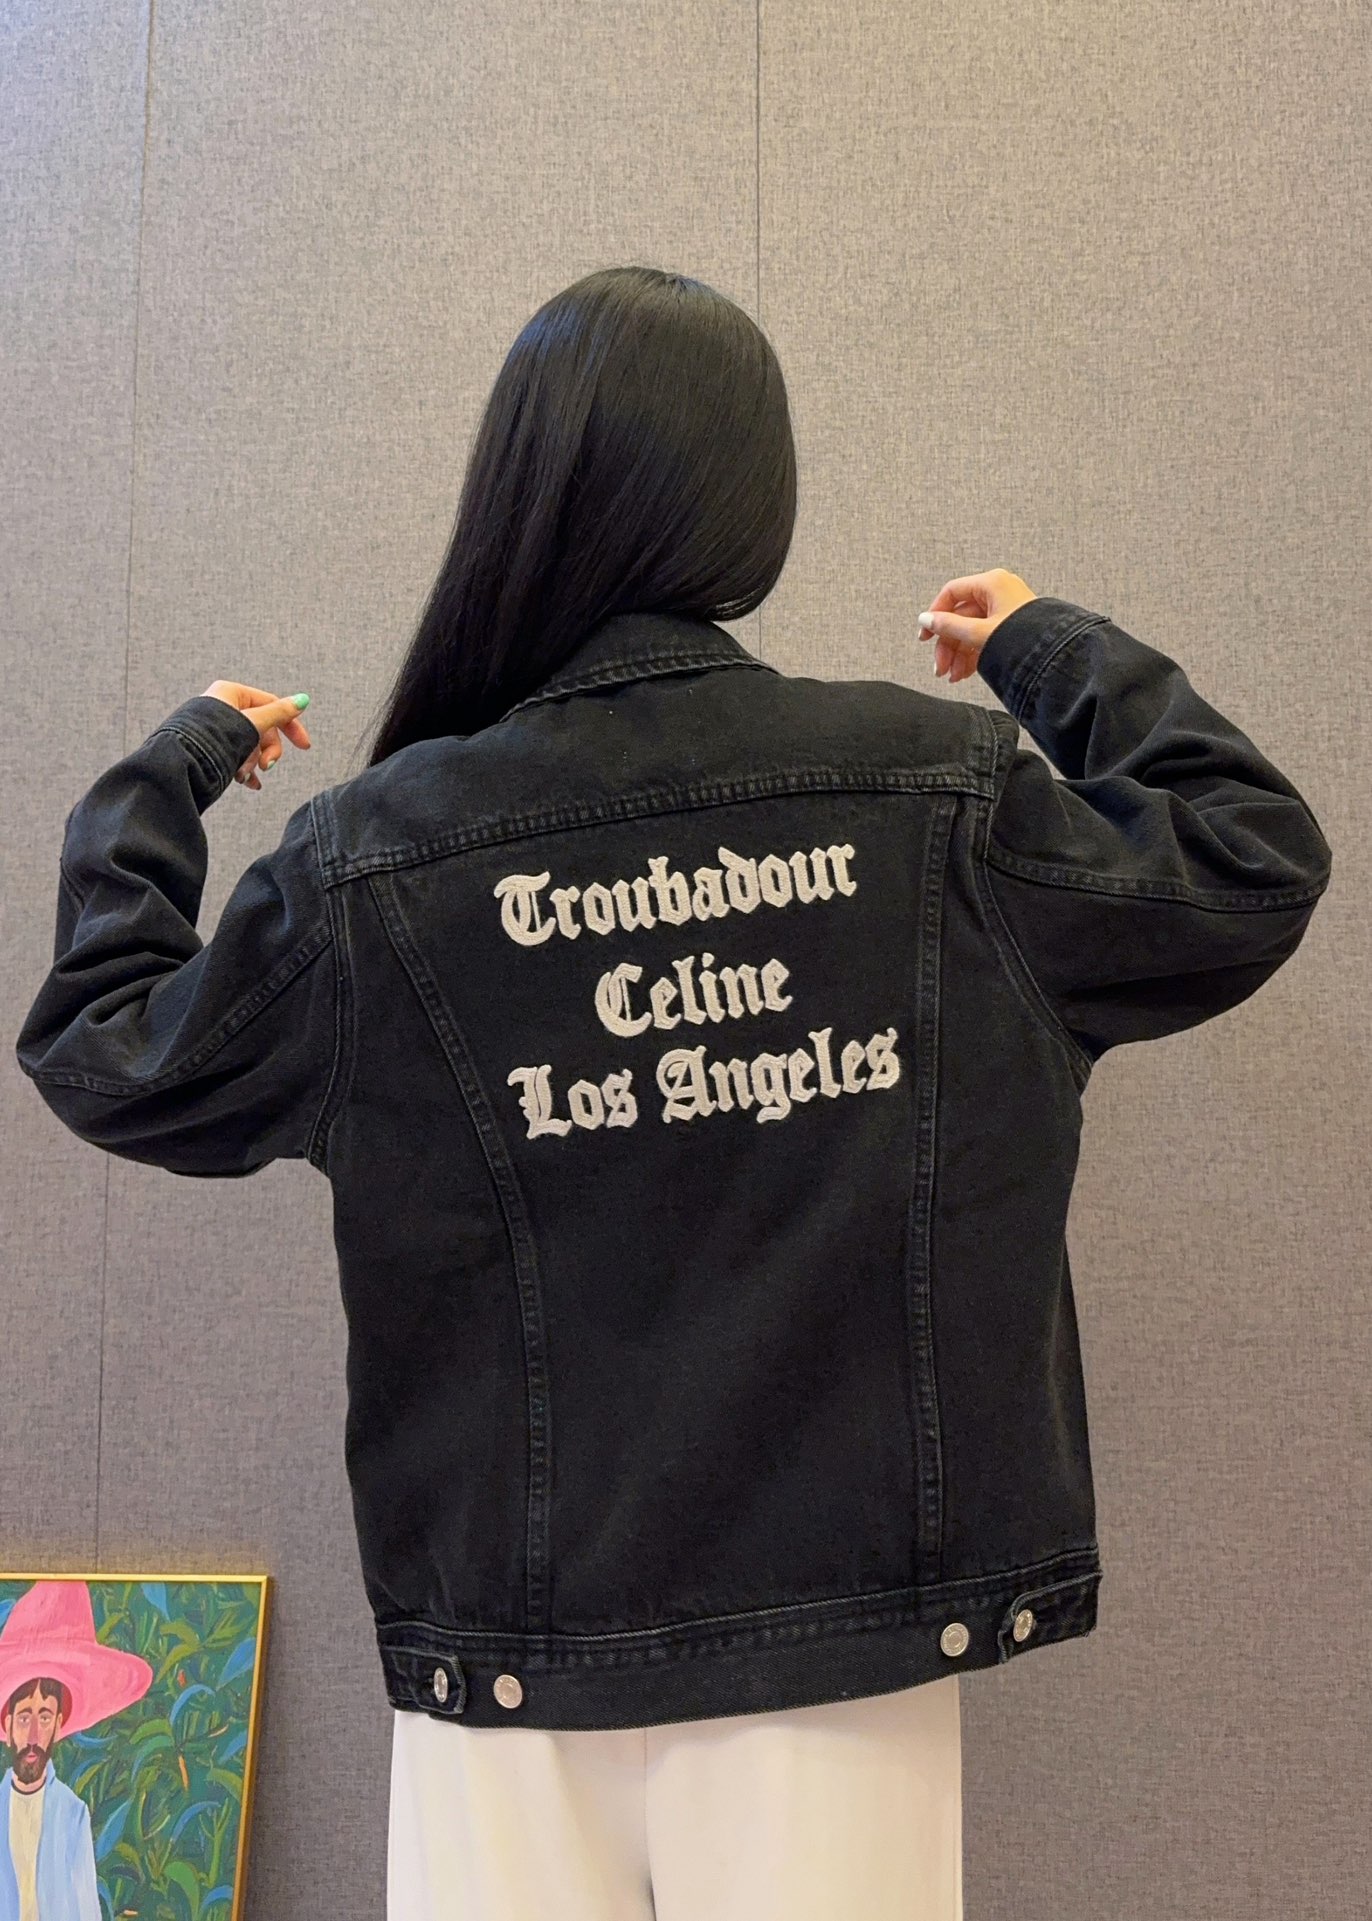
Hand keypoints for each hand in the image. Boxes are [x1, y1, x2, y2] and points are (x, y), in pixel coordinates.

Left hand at [202, 681, 312, 790]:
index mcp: (232, 694)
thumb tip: (302, 700)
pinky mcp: (211, 747)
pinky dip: (245, 770)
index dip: (291, 726)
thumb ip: (279, 713)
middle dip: (266, 751)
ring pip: (249, 745)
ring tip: (244, 776)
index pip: (272, 705)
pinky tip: (249, 783)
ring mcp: (216, 728)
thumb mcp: (254, 723)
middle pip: (262, 728)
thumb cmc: (215, 739)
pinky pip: (236, 756)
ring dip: (253, 763)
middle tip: (266, 766)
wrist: (183, 764)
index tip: (304, 746)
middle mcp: (223, 708)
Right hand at [917, 568, 1038, 684]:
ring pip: (971, 631)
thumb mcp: (979, 633)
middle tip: (940, 667)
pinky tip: (964, 673)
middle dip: (948, 646)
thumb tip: (926, 620)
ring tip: (953, 676)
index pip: (951, 593)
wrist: (1056, 657)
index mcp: (991, 583)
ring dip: (958, 655)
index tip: (925, 636)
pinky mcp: (1012, 627)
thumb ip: (949, 626)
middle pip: (960, 617)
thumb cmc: (1025, 638)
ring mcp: (1006, 610)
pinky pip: (984, 638)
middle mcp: (999, 592)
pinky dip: (972, 655)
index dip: (935, 615)